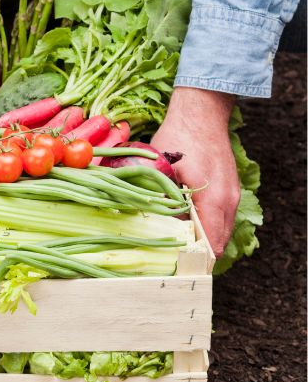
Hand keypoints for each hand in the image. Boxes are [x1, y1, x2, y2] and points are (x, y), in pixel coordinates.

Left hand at [150, 87, 239, 256]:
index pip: (210, 243)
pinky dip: (206, 224)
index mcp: (213, 200)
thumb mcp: (162, 169)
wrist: (201, 113)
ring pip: (220, 229)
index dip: (194, 259)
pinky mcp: (229, 188)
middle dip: (198, 254)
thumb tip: (148, 221)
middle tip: (174, 262)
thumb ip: (160, 196)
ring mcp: (232, 194)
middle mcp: (228, 201)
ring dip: (202, 239)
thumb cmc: (179, 138)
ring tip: (178, 246)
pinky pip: (220, 215)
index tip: (178, 269)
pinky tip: (186, 223)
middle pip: (218, 241)